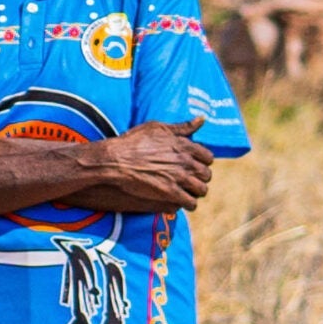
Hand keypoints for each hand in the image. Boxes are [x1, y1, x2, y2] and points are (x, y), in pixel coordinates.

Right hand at [71, 116, 212, 212]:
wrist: (115, 161)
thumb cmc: (133, 142)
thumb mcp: (157, 128)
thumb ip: (182, 126)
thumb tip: (202, 119)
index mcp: (185, 146)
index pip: (207, 157)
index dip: (202, 162)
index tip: (196, 165)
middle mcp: (186, 162)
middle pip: (206, 175)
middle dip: (201, 178)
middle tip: (193, 180)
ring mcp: (179, 178)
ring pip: (201, 190)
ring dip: (196, 192)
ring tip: (189, 193)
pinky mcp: (170, 193)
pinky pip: (190, 202)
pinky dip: (189, 204)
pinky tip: (184, 204)